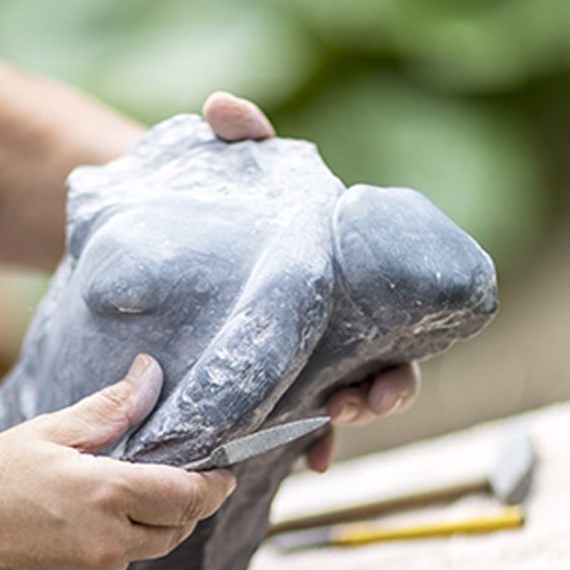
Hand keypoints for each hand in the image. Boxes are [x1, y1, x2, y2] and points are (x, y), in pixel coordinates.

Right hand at [0, 355, 235, 569]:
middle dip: (174, 508)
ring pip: (139, 556)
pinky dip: (99, 563)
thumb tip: (151, 376)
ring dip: (130, 534)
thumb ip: (109, 410)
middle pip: (174, 530)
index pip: (188, 496)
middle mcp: (108, 546)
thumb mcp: (47, 433)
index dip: (213, 486)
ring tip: (79, 514)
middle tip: (151, 486)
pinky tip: (59, 546)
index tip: (222, 476)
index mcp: (105, 495)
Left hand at [202, 91, 420, 472]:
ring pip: (341, 403)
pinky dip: (304, 443)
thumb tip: (223, 107)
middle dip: (380, 398)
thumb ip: (242, 139)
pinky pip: (294, 422)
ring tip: (321, 435)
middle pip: (380, 373)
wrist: (169, 239)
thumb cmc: (221, 206)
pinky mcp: (262, 380)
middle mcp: (334, 327)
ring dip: (340, 426)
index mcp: (344, 284)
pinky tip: (301, 463)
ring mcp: (300, 358)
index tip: (383, 379)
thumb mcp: (235, 171)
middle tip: (356, 405)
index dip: (400, 361)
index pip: (394, 325)